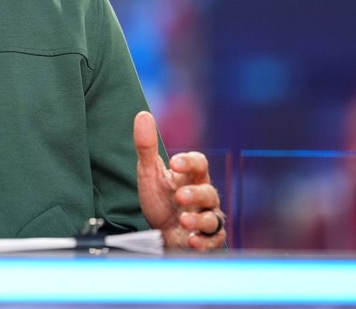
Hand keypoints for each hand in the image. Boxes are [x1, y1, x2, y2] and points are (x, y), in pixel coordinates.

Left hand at [133, 111, 226, 250]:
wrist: (161, 232)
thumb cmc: (160, 199)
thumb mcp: (149, 173)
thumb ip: (145, 146)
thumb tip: (142, 114)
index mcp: (191, 178)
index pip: (200, 164)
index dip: (190, 162)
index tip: (174, 162)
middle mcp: (203, 197)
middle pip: (209, 191)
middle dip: (195, 194)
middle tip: (179, 196)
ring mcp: (207, 218)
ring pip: (213, 218)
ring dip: (199, 220)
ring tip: (183, 220)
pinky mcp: (207, 239)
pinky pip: (213, 240)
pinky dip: (203, 241)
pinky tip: (191, 239)